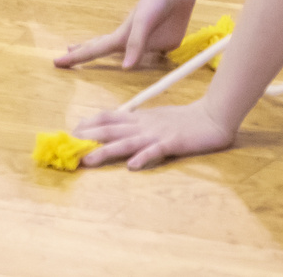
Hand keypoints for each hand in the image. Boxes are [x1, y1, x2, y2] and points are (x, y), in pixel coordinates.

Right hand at [56, 0, 199, 71]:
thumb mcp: (144, 21)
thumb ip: (136, 43)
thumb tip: (125, 69)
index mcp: (122, 36)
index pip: (94, 51)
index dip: (76, 58)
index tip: (56, 62)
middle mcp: (132, 39)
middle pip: (104, 49)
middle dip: (84, 51)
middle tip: (67, 54)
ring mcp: (148, 41)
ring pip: (127, 53)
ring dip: (113, 56)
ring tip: (97, 52)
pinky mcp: (166, 42)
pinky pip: (155, 56)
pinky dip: (146, 58)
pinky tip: (144, 59)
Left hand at [71, 101, 236, 170]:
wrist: (213, 116)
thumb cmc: (185, 119)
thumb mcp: (156, 117)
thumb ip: (138, 122)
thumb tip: (117, 125)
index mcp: (140, 117)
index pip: (110, 117)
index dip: (90, 123)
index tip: (72, 130)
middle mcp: (144, 124)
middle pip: (112, 130)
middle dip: (89, 138)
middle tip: (69, 146)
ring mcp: (157, 133)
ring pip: (127, 142)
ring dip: (106, 151)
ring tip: (88, 160)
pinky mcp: (173, 143)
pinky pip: (156, 151)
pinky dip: (143, 157)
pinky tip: (132, 166)